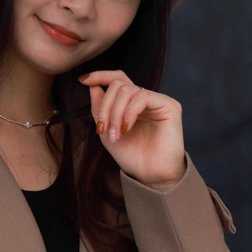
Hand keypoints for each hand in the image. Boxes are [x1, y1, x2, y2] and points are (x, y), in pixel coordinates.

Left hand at [79, 70, 184, 189]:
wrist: (150, 175)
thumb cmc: (132, 156)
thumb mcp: (107, 131)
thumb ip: (99, 108)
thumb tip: (91, 85)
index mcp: (132, 103)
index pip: (118, 79)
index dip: (101, 75)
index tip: (83, 80)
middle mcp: (146, 99)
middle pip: (119, 84)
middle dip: (105, 106)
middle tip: (102, 129)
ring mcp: (158, 101)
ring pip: (127, 90)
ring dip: (115, 113)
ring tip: (115, 134)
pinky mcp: (169, 105)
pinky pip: (142, 97)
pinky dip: (129, 113)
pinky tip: (126, 128)